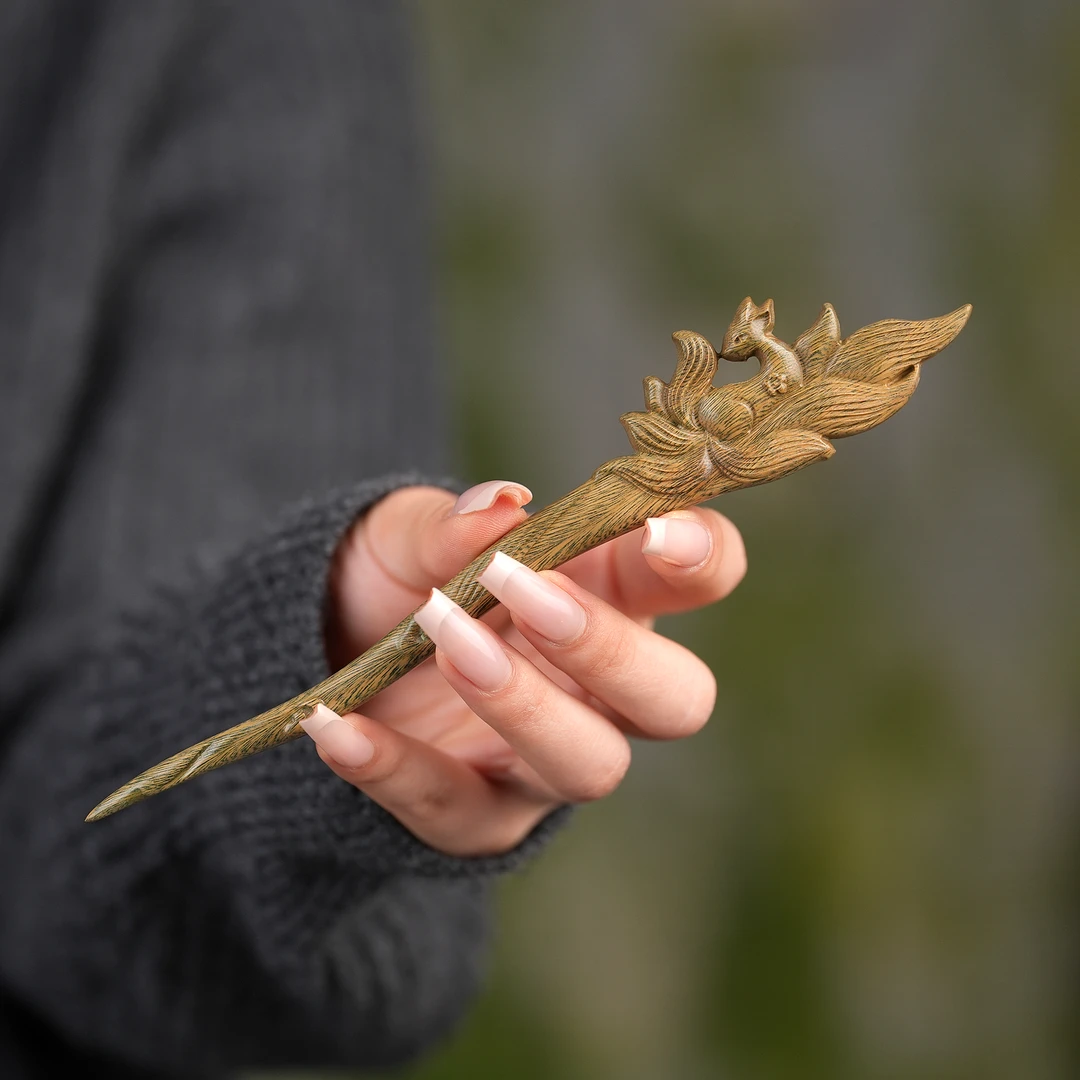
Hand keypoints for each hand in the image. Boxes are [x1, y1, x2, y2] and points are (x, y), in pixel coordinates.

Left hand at [304, 480, 746, 856]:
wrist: (326, 644)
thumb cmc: (401, 575)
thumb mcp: (410, 534)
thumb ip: (454, 524)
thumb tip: (501, 505)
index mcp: (609, 593)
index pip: (699, 577)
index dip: (702, 557)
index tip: (656, 530)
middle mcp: (598, 687)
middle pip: (674, 697)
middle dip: (612, 649)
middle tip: (525, 591)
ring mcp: (543, 759)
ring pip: (589, 764)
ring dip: (522, 704)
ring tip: (443, 641)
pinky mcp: (475, 815)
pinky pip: (452, 808)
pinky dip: (396, 769)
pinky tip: (337, 726)